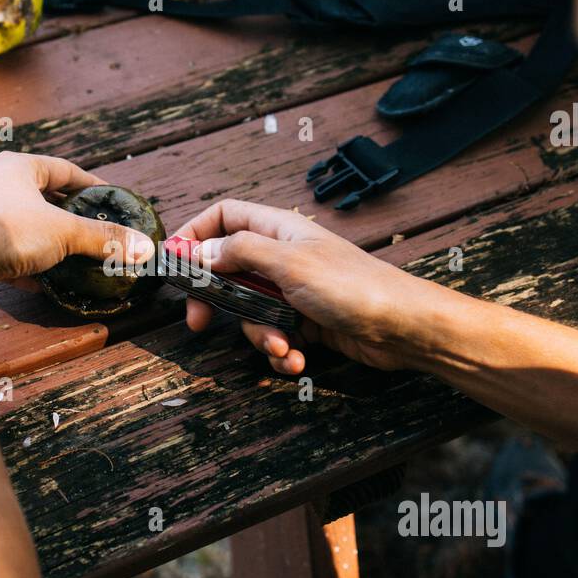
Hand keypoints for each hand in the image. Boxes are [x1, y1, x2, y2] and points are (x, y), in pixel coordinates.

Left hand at [0, 152, 156, 285]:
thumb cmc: (7, 230)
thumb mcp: (64, 233)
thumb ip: (103, 240)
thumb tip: (145, 248)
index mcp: (17, 167)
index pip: (62, 169)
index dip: (88, 183)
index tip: (105, 195)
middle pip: (33, 191)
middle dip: (59, 209)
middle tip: (81, 223)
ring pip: (10, 218)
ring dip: (34, 235)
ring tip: (57, 254)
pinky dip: (13, 258)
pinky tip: (28, 280)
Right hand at [175, 199, 451, 373]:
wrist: (403, 327)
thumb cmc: (353, 287)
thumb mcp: (289, 263)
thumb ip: (240, 252)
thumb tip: (201, 250)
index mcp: (278, 230)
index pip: (224, 216)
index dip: (194, 234)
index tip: (174, 263)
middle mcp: (283, 257)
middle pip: (228, 271)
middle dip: (216, 301)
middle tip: (199, 322)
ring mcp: (294, 291)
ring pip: (250, 312)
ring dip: (260, 336)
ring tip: (284, 347)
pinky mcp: (307, 323)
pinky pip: (276, 336)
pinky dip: (283, 353)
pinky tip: (299, 360)